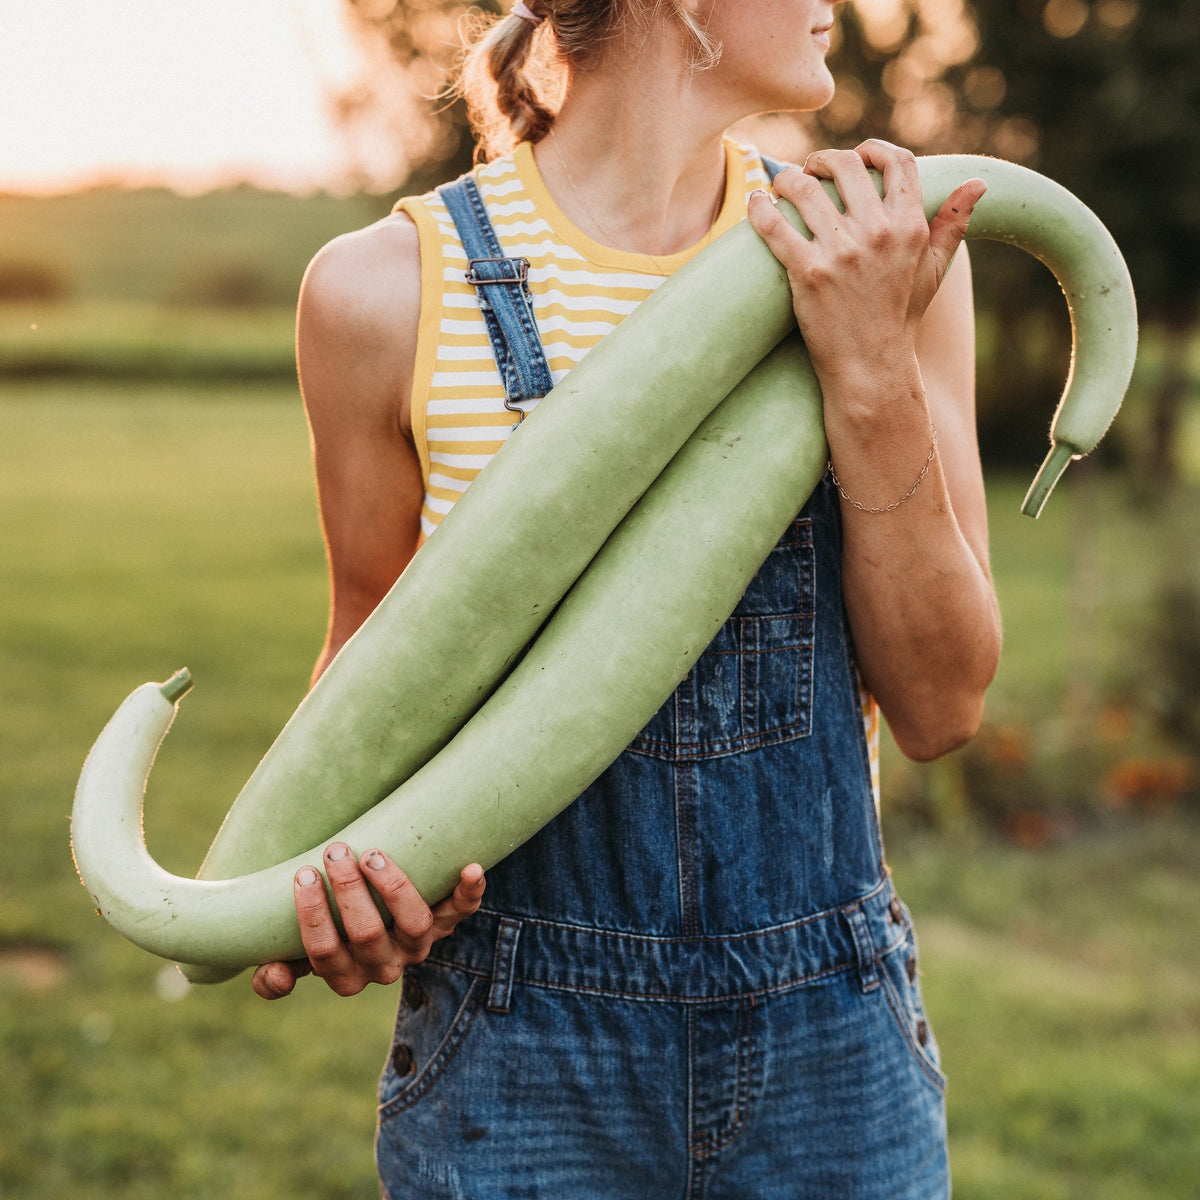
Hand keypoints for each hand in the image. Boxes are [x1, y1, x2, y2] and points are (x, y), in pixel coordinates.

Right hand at [251, 846, 485, 998]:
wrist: (382, 920)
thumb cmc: (330, 930)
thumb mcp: (301, 954)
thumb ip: (282, 969)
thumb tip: (272, 976)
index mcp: (346, 975)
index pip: (324, 954)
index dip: (313, 917)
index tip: (304, 874)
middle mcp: (385, 964)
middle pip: (366, 935)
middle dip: (348, 891)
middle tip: (335, 851)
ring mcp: (418, 943)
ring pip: (414, 924)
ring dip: (395, 888)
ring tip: (373, 854)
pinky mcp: (446, 922)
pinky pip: (462, 910)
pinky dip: (469, 892)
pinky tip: (471, 868)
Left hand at [747, 139, 985, 386]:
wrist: (870, 368)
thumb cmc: (898, 318)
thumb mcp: (934, 270)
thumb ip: (954, 223)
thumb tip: (978, 183)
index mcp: (910, 226)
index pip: (897, 162)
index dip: (872, 150)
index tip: (853, 157)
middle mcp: (879, 233)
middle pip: (846, 165)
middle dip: (822, 159)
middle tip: (808, 172)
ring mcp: (843, 252)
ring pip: (805, 188)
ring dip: (787, 179)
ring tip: (780, 186)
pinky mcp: (809, 273)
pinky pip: (775, 226)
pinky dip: (760, 208)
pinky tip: (756, 203)